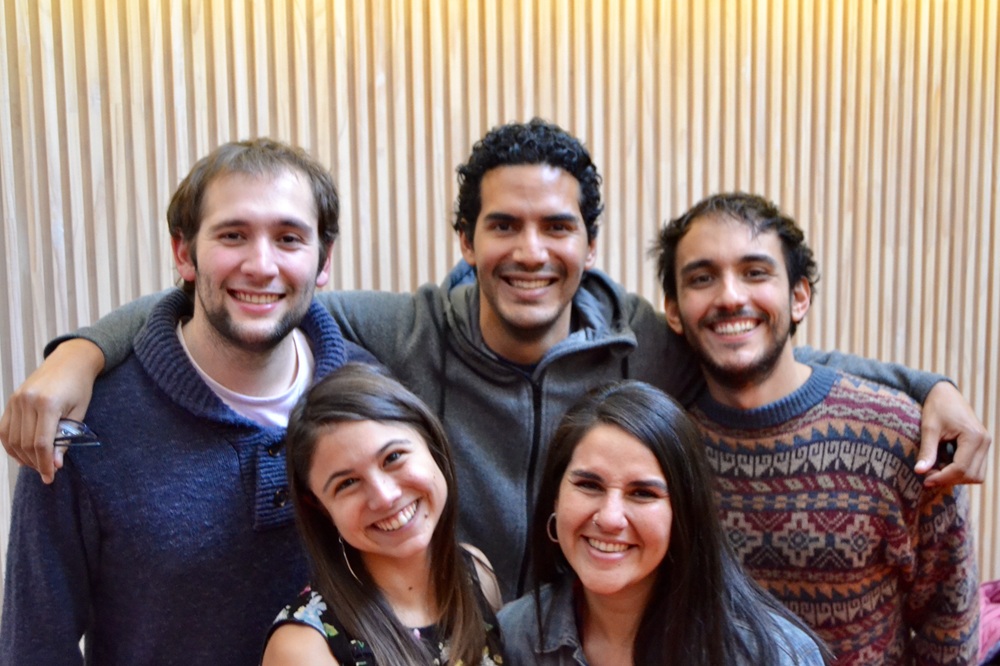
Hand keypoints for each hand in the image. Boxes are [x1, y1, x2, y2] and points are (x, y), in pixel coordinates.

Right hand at [0, 339, 104, 483]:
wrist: (70, 361)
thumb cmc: (80, 386)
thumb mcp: (79, 413)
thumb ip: (65, 439)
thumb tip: (56, 464)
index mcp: (47, 404)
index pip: (41, 443)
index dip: (45, 464)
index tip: (51, 477)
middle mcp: (27, 402)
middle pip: (25, 444)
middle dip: (36, 462)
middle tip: (47, 472)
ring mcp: (16, 400)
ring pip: (12, 439)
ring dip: (22, 456)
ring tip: (37, 465)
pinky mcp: (11, 400)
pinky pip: (4, 429)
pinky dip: (11, 445)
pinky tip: (22, 455)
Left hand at [915, 381, 991, 485]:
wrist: (944, 393)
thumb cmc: (935, 407)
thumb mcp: (929, 428)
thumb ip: (927, 451)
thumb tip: (919, 472)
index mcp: (974, 436)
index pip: (961, 468)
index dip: (943, 477)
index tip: (925, 480)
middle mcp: (984, 442)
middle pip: (972, 475)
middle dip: (950, 479)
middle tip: (928, 476)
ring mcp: (985, 444)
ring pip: (976, 475)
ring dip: (956, 477)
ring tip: (934, 470)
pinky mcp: (981, 445)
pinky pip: (975, 467)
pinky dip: (960, 471)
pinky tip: (942, 465)